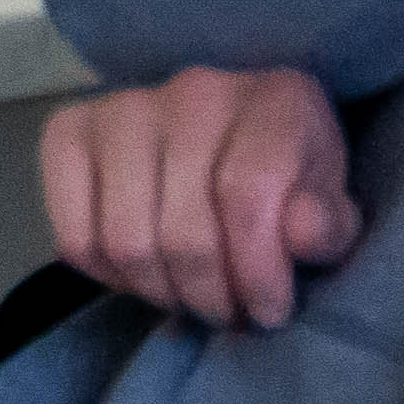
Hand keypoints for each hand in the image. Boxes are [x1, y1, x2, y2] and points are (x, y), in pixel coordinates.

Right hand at [48, 62, 361, 333]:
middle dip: (210, 295)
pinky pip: (75, 234)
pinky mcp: (69, 129)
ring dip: (161, 293)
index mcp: (277, 100)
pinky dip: (108, 277)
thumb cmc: (293, 181)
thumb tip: (303, 234)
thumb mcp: (333, 205)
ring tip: (190, 299)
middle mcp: (195, 90)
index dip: (257, 272)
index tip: (270, 312)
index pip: (246, 197)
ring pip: (126, 241)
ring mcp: (123, 106)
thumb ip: (329, 224)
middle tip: (228, 314)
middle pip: (184, 230)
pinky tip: (142, 276)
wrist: (232, 136)